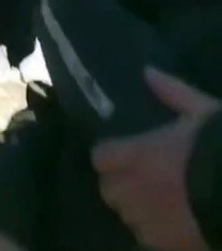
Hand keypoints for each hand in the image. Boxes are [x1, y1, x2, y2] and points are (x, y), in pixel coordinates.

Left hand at [92, 67, 219, 250]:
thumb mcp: (204, 112)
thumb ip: (173, 93)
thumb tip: (148, 71)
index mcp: (137, 156)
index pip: (101, 156)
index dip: (112, 155)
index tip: (126, 153)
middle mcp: (135, 191)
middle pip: (109, 191)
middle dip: (121, 185)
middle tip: (143, 179)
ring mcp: (151, 223)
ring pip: (128, 217)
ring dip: (138, 210)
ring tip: (160, 203)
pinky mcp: (170, 247)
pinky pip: (150, 241)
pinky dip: (158, 234)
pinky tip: (175, 226)